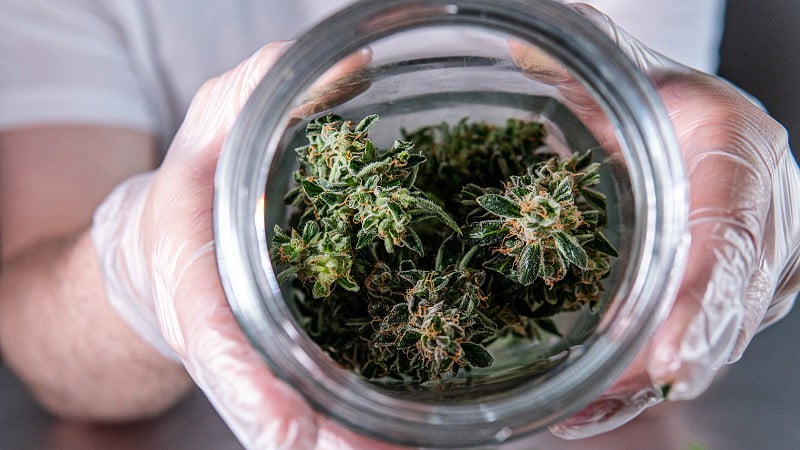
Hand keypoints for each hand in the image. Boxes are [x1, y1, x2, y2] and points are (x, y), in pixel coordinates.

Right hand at [92, 41, 400, 448]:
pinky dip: (356, 426)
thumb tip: (352, 63)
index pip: (213, 337)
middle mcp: (225, 331)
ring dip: (342, 444)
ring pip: (296, 414)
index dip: (249, 384)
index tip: (286, 431)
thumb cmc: (195, 185)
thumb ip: (258, 89)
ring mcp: (257, 356)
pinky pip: (321, 399)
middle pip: (265, 399)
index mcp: (194, 277)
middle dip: (316, 433)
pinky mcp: (284, 360)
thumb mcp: (212, 124)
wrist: (171, 241)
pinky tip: (405, 435)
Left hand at [512, 4, 799, 438]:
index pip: (736, 239)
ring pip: (702, 347)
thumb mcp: (625, 69)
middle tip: (608, 401)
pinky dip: (632, 390)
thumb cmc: (659, 94)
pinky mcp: (711, 303)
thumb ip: (576, 59)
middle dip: (670, 364)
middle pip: (726, 313)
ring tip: (576, 417)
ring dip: (641, 390)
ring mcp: (740, 275)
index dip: (706, 303)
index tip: (670, 360)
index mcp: (744, 157)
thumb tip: (495, 48)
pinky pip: (679, 352)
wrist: (689, 123)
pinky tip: (581, 413)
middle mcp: (757, 228)